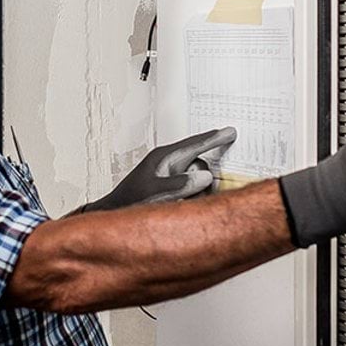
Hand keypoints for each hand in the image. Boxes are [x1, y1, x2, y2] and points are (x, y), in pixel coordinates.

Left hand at [84, 127, 237, 211]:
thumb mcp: (156, 193)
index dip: (214, 138)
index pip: (195, 144)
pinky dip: (191, 199)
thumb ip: (181, 184)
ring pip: (197, 180)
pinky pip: (191, 190)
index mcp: (164, 158)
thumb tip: (205, 178)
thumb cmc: (129, 202)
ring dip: (196, 194)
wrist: (115, 213)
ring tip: (181, 203)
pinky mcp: (172, 188)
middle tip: (199, 193)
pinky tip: (181, 207)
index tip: (230, 132)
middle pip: (200, 166)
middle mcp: (169, 164)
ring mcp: (171, 176)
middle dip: (204, 181)